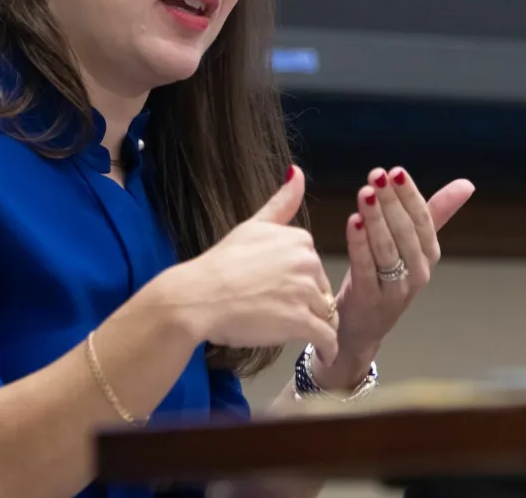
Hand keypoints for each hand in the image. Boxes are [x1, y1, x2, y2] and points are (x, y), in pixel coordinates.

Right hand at [153, 165, 339, 361]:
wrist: (197, 297)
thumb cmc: (219, 264)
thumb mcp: (251, 226)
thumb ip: (281, 202)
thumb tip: (296, 170)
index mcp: (300, 239)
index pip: (313, 267)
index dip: (299, 282)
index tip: (279, 292)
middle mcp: (308, 261)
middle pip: (322, 291)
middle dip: (308, 304)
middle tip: (278, 314)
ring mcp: (305, 292)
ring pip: (326, 315)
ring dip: (316, 327)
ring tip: (294, 334)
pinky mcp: (301, 321)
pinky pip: (328, 339)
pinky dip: (328, 349)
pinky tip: (322, 354)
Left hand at [315, 167, 474, 388]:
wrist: (362, 327)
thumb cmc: (386, 275)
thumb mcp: (411, 244)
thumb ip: (435, 213)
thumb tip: (468, 184)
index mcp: (428, 255)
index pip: (423, 220)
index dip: (410, 195)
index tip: (396, 171)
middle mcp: (417, 272)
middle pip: (405, 232)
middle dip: (391, 201)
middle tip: (376, 175)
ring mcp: (395, 289)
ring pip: (387, 249)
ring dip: (376, 218)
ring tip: (365, 193)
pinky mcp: (370, 299)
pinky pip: (365, 267)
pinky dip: (359, 243)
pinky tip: (353, 221)